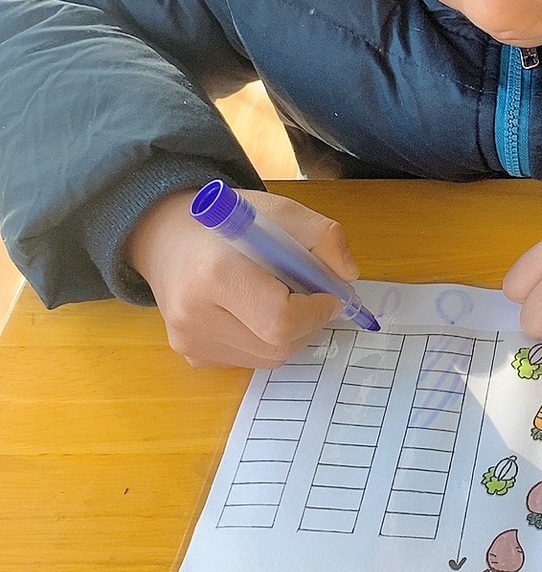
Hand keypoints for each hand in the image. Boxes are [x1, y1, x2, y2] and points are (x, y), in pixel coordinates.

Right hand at [126, 189, 358, 367]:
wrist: (165, 236)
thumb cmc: (227, 222)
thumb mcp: (279, 211)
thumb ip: (322, 235)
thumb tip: (347, 276)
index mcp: (216, 275)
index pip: (279, 319)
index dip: (315, 312)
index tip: (328, 294)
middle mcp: (195, 316)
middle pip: (277, 345)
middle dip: (307, 324)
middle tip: (308, 296)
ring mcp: (190, 341)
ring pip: (267, 358)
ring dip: (288, 334)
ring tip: (277, 297)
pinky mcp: (191, 355)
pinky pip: (247, 360)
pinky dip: (264, 340)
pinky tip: (252, 310)